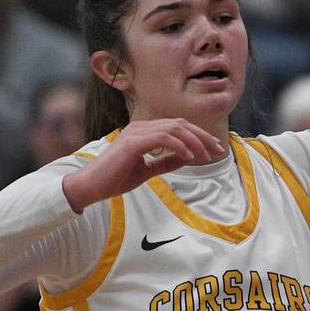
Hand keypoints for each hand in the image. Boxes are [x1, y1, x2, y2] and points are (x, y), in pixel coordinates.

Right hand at [61, 119, 223, 212]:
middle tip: (218, 150)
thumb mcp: (148, 170)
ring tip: (205, 156)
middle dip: (202, 136)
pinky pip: (162, 138)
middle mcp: (140, 127)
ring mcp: (136, 133)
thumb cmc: (116, 178)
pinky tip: (188, 156)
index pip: (178, 126)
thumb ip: (167, 161)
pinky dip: (179, 145)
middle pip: (180, 124)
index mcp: (144, 131)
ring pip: (174, 129)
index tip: (215, 148)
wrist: (91, 186)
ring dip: (194, 142)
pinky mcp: (132, 142)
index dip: (199, 135)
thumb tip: (189, 156)